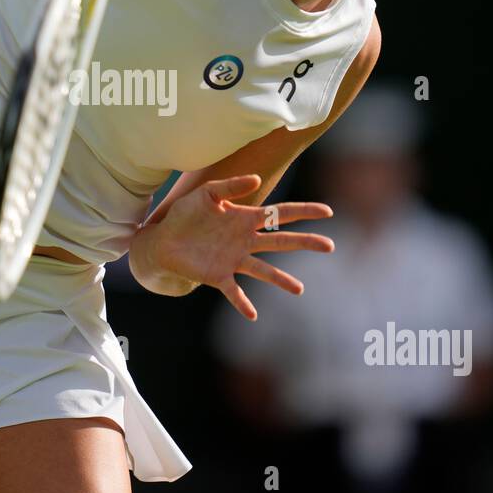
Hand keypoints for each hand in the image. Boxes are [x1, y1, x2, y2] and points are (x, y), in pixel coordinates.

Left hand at [148, 174, 334, 320]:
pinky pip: (234, 292)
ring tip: (299, 289)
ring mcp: (234, 260)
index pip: (281, 214)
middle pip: (282, 242)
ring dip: (281, 280)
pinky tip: (253, 314)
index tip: (327, 212)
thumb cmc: (185, 214)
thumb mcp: (206, 193)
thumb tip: (256, 178)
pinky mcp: (219, 276)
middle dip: (306, 243)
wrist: (162, 239)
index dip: (304, 212)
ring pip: (264, 271)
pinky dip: (243, 303)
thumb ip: (230, 186)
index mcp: (246, 218)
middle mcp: (245, 241)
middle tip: (329, 245)